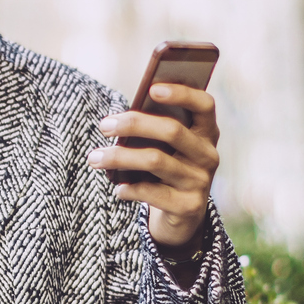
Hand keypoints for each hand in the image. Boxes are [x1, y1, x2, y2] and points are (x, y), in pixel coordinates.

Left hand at [88, 84, 221, 246]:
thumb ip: (154, 130)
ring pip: (155, 161)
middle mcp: (208, 155)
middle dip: (134, 124)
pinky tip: (118, 189)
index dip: (182, 94)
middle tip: (104, 126)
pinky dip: (129, 189)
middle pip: (172, 131)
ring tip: (94, 157)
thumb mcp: (167, 148)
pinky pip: (151, 192)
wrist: (182, 215)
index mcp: (206, 132)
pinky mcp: (189, 206)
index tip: (152, 89)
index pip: (204, 105)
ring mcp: (201, 182)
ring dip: (119, 157)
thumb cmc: (167, 168)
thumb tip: (120, 120)